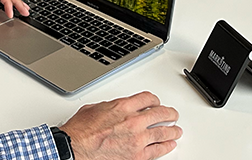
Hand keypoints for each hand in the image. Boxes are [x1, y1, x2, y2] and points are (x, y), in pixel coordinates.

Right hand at [60, 91, 181, 159]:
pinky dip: (166, 146)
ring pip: (163, 132)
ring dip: (172, 131)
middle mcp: (133, 121)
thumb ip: (111, 107)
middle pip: (161, 113)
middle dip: (169, 113)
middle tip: (172, 115)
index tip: (156, 103)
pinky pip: (158, 150)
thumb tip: (116, 109)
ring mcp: (137, 139)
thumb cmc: (80, 131)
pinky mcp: (137, 155)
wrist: (75, 148)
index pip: (148, 98)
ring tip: (176, 130)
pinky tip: (169, 144)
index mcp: (122, 106)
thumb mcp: (94, 109)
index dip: (154, 100)